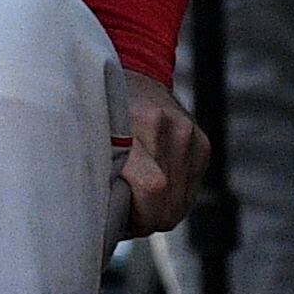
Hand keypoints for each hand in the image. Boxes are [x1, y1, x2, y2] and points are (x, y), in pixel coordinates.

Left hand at [106, 65, 205, 235]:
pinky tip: (151, 190)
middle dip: (145, 220)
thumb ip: (98, 168)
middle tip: (122, 218)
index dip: (135, 216)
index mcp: (141, 121)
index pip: (153, 186)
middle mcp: (173, 127)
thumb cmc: (103, 107)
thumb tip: (99, 217)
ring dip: (157, 212)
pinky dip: (170, 200)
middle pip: (168, 202)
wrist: (136, 71)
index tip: (116, 222)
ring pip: (180, 204)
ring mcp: (191, 136)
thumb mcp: (91, 131)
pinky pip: (189, 193)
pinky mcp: (202, 145)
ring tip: (133, 201)